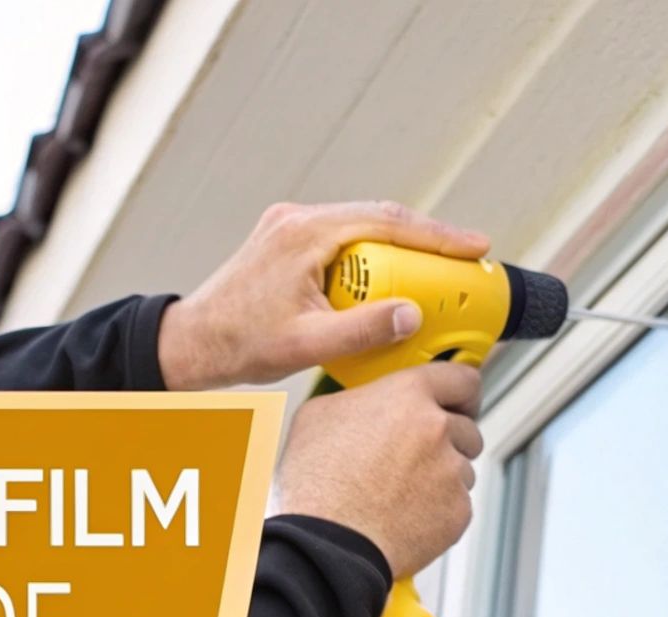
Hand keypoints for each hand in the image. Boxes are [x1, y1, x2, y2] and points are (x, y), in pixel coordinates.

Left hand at [157, 201, 490, 390]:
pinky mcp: (290, 244)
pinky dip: (373, 264)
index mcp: (304, 234)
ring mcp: (292, 229)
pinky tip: (388, 291)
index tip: (474, 246)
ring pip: (364, 231)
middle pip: (380, 221)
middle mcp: (298, 221)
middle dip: (427, 244)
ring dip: (400, 255)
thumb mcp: (306, 344)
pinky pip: (345, 245)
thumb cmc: (236, 343)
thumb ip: (362, 331)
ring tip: (434, 284)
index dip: (437, 235)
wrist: (192, 343)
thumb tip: (410, 315)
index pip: (387, 222)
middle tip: (464, 269)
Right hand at [274, 362, 482, 578]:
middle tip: (416, 457)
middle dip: (448, 440)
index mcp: (406, 397)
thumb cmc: (316, 486)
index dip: (461, 392)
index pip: (461, 378)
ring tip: (400, 493)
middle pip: (466, 427)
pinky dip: (439, 510)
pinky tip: (405, 515)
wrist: (328, 545)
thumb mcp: (318, 416)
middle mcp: (436, 429)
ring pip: (462, 468)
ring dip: (442, 477)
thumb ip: (360, 400)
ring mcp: (452, 472)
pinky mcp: (458, 511)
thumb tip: (368, 402)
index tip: (460, 401)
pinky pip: (458, 504)